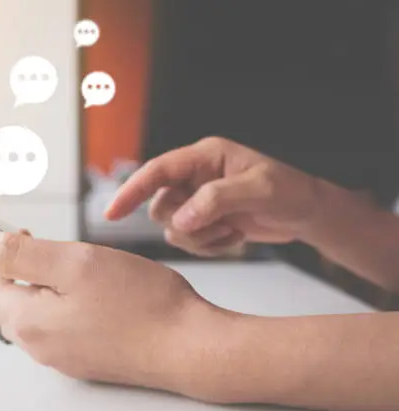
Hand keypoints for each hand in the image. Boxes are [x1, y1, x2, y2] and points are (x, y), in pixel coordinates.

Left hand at [0, 231, 241, 401]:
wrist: (187, 347)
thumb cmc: (140, 302)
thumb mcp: (75, 263)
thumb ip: (19, 255)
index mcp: (27, 320)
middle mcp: (37, 344)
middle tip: (27, 239)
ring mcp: (59, 355)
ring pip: (20, 315)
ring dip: (22, 284)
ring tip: (51, 259)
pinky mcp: (81, 358)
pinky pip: (47, 327)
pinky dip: (45, 302)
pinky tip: (72, 288)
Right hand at [105, 137, 321, 256]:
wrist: (305, 214)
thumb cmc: (289, 191)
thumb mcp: (260, 189)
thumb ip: (216, 200)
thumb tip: (180, 220)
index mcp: (203, 157)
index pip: (157, 172)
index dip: (131, 190)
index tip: (112, 213)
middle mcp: (195, 178)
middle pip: (161, 205)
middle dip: (186, 224)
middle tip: (220, 225)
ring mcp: (198, 201)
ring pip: (172, 227)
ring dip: (199, 238)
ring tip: (231, 231)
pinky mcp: (204, 221)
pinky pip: (187, 241)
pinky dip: (208, 246)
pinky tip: (233, 237)